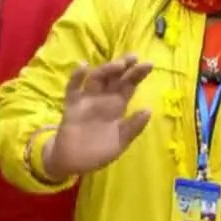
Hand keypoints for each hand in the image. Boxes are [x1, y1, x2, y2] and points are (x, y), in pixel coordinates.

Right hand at [42, 56, 152, 179]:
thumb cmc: (98, 151)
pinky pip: (73, 88)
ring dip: (106, 70)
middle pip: (114, 78)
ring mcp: (87, 100)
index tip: (149, 64)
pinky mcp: (71, 105)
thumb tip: (148, 110)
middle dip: (124, 66)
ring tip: (118, 65)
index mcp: (116, 106)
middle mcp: (103, 99)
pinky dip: (77, 77)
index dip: (137, 75)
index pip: (128, 86)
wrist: (74, 163)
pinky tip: (83, 67)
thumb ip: (133, 127)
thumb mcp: (120, 142)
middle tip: (134, 57)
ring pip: (96, 79)